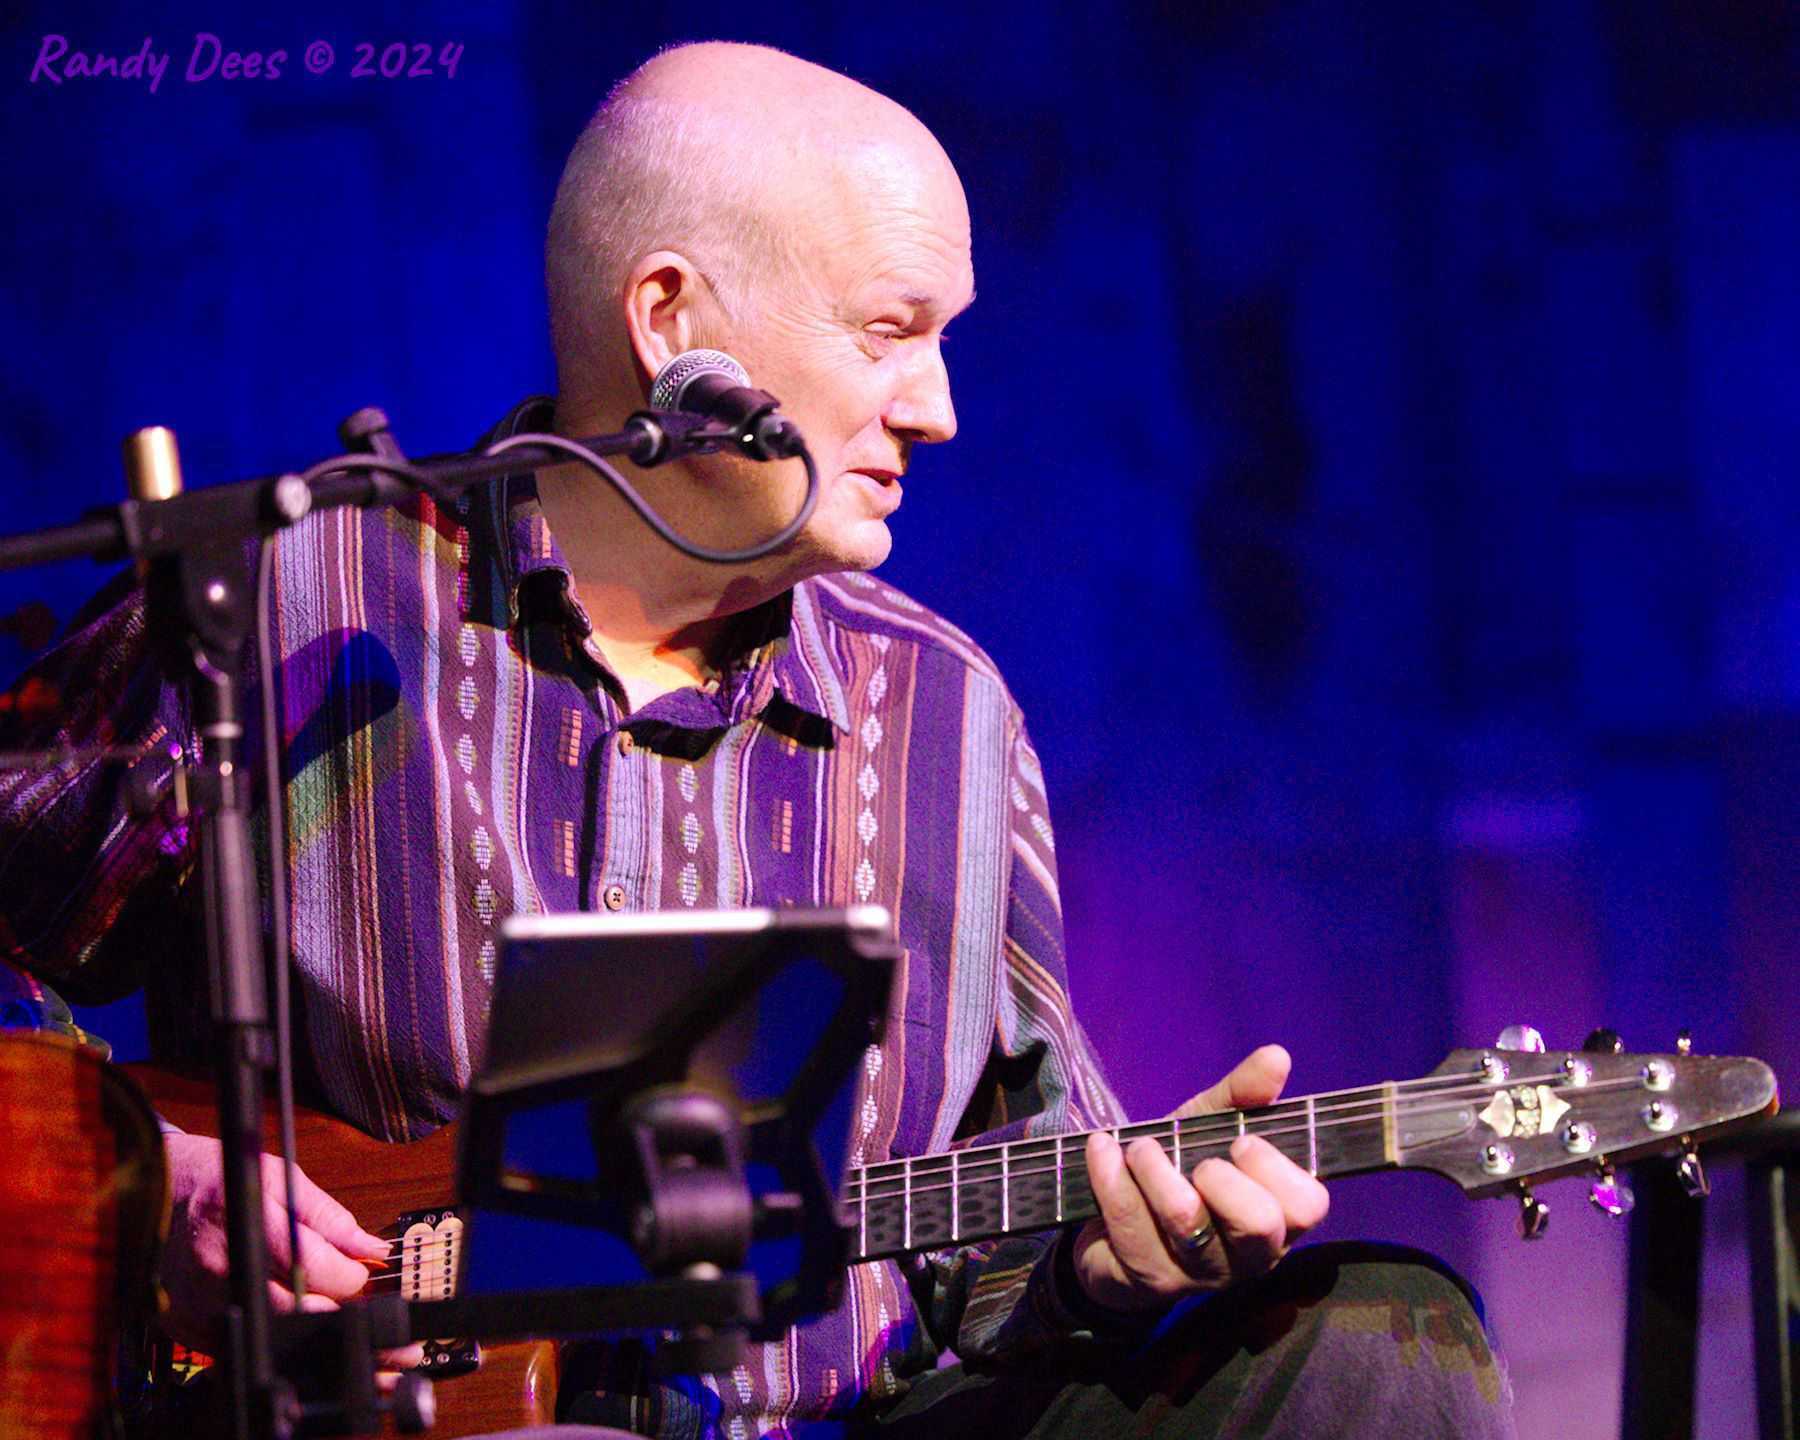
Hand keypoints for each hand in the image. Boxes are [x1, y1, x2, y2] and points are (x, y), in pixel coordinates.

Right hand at [159, 1132, 424, 1368]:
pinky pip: (244, 1341)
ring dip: (307, 1325)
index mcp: (246, 1224)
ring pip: (275, 1335)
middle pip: (299, 1311)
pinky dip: (270, 1331)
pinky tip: (276, 1310)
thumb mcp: (276, 1176)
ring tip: (314, 1302)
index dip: (350, 1276)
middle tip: (347, 1296)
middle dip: (336, 1308)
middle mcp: (219, 1271)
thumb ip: (328, 1216)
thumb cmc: (211, 1177)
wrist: (144, 1193)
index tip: (359, 1270)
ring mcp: (199, 1307)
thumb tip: (371, 1249)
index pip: (316, 1270)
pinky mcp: (188, 1330)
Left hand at [1070, 1044, 1329, 1313]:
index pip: (1308, 1205)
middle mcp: (1247, 1257)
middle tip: (1199, 1160)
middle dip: (1220, 1176)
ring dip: (1154, 1167)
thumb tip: (1277, 1056)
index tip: (1241, 1142)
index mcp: (1278, 1219)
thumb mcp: (1211, 1127)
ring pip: (1184, 1221)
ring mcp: (1197, 1275)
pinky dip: (1110, 1177)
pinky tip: (1102, 1151)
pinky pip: (1130, 1226)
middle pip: (1258, 1225)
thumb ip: (1244, 1095)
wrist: (1114, 1225)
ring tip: (1139, 1147)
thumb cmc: (1181, 1170)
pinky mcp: (1148, 1282)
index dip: (1274, 1167)